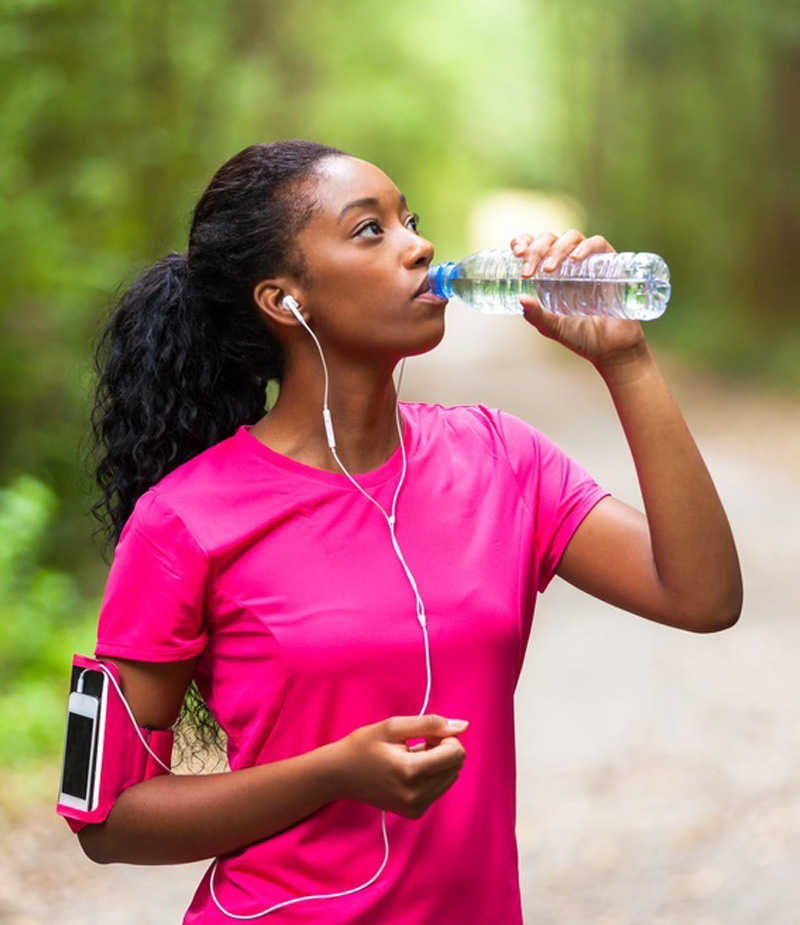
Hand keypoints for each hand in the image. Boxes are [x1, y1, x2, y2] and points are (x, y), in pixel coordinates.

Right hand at [331, 714, 467, 818]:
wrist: (340, 775)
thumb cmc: (364, 745)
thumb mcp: (394, 726)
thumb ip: (431, 724)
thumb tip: (464, 726)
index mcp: (411, 772)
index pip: (456, 754)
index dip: (446, 737)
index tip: (426, 733)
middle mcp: (417, 795)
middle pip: (456, 766)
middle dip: (443, 749)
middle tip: (418, 742)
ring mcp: (416, 807)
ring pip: (451, 777)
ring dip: (438, 762)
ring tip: (412, 755)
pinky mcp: (415, 813)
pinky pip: (439, 788)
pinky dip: (432, 775)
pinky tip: (410, 769)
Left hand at [511, 230, 646, 370]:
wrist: (611, 347)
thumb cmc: (580, 336)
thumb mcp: (552, 327)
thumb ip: (536, 316)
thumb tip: (521, 298)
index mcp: (549, 273)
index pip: (533, 246)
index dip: (523, 242)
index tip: (517, 254)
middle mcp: (567, 263)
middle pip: (549, 239)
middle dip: (536, 250)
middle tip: (528, 272)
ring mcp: (589, 261)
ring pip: (571, 237)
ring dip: (557, 248)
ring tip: (549, 269)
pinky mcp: (610, 263)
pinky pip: (598, 243)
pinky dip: (586, 247)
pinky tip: (576, 259)